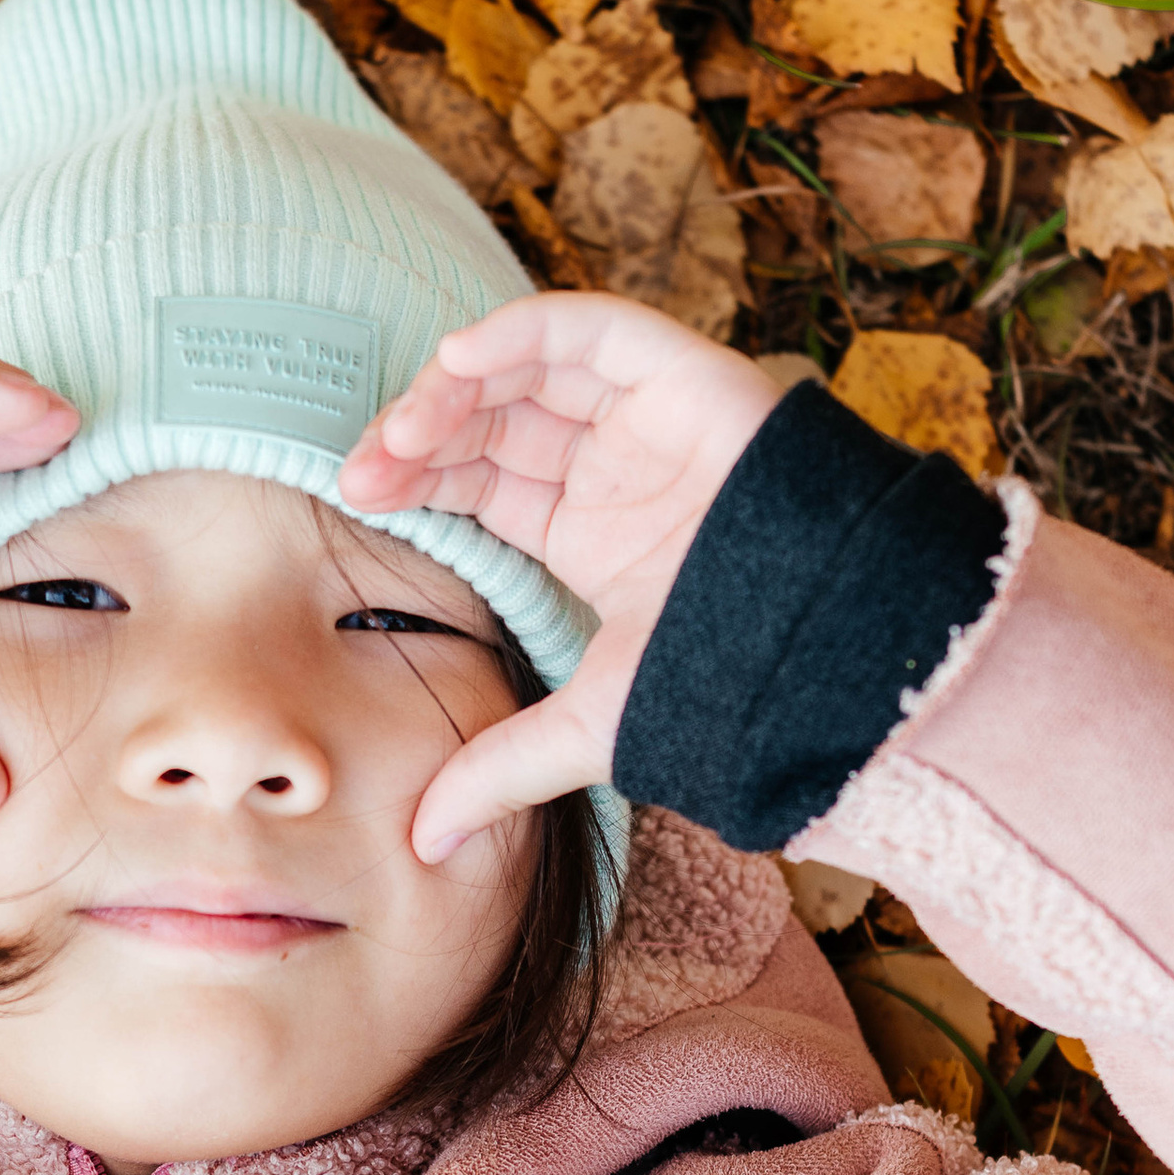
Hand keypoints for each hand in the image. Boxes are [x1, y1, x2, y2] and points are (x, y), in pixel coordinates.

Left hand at [341, 298, 779, 858]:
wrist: (817, 654)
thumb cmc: (723, 682)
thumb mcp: (587, 726)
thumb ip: (501, 772)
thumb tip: (425, 846)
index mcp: (587, 530)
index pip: (479, 479)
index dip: (416, 477)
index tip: (356, 494)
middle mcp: (613, 465)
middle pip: (490, 419)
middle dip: (418, 434)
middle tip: (364, 468)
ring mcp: (648, 416)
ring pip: (528, 367)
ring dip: (454, 386)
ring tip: (403, 428)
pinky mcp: (686, 376)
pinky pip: (592, 328)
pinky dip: (521, 331)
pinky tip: (460, 360)